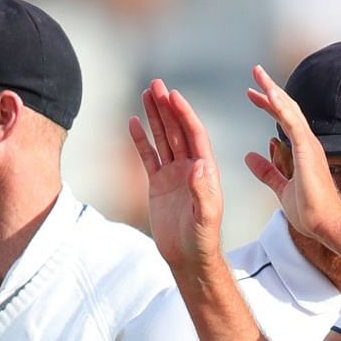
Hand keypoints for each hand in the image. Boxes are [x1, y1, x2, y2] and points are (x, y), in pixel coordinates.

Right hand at [128, 80, 225, 274]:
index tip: (173, 96)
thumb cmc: (202, 239)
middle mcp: (190, 167)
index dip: (185, 114)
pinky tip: (133, 123)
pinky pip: (149, 157)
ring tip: (145, 94)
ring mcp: (173, 174)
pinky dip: (141, 140)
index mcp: (205, 170)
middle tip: (156, 84)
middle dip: (167, 107)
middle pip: (178, 130)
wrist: (189, 257)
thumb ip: (202, 192)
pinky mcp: (158, 184)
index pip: (194, 135)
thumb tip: (197, 166)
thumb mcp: (206, 217)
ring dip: (155, 117)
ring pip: (163, 138)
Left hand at [242, 64, 340, 255]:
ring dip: (274, 91)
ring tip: (259, 75)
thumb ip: (267, 171)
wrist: (325, 225)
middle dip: (270, 91)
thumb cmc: (310, 211)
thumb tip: (250, 157)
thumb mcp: (280, 188)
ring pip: (290, 111)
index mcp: (301, 151)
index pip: (283, 121)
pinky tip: (269, 94)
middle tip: (255, 73)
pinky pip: (293, 123)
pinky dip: (281, 107)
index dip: (268, 106)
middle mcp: (306, 143)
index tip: (254, 94)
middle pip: (286, 110)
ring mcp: (308, 145)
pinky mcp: (307, 151)